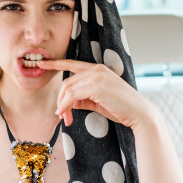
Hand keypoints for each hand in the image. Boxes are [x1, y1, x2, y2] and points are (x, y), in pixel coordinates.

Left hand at [37, 59, 159, 130]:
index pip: (72, 64)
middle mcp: (97, 69)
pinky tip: (65, 114)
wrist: (139, 114)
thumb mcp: (98, 101)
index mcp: (98, 69)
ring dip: (62, 105)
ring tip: (65, 118)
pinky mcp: (96, 86)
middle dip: (60, 100)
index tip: (43, 64)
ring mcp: (97, 76)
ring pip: (68, 88)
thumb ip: (83, 98)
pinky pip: (72, 96)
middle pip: (67, 82)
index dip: (56, 63)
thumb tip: (68, 102)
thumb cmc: (121, 108)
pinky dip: (65, 105)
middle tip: (60, 115)